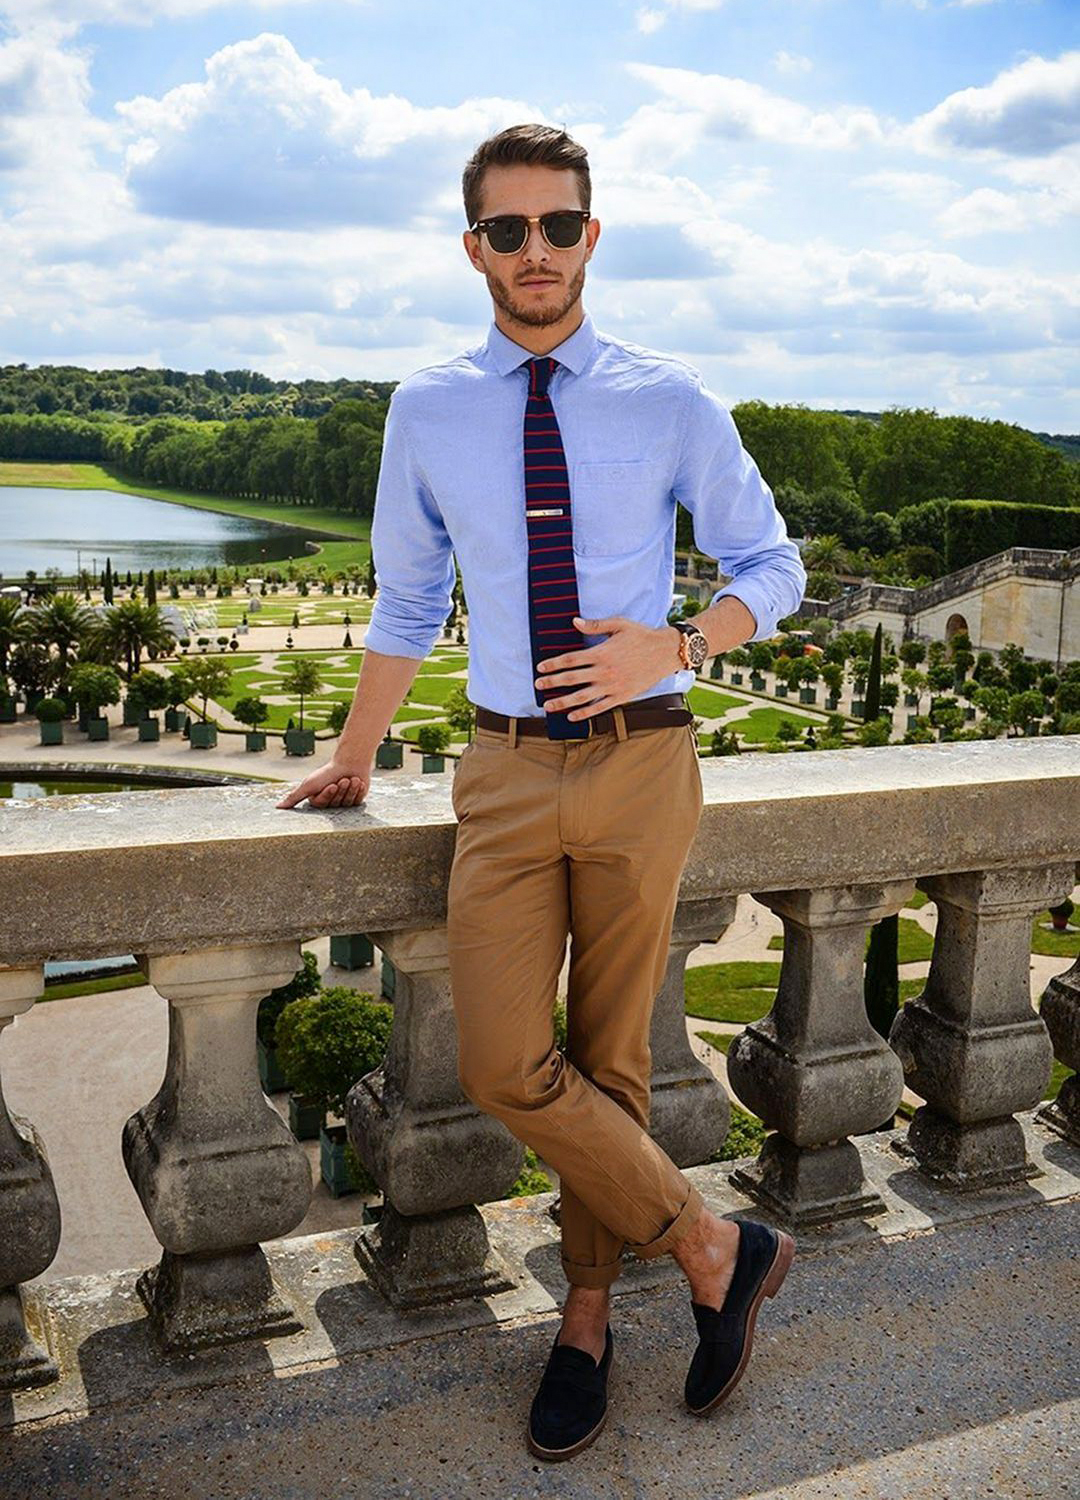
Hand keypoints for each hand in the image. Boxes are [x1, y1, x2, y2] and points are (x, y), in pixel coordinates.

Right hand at [276, 757, 372, 809]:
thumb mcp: (308, 785)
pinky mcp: (356, 800)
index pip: (322, 803)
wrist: (350, 761)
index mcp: (318, 799)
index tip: (332, 784)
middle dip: (340, 790)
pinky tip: (358, 782)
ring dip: (350, 789)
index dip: (328, 794)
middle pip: (335, 803)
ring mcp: (343, 802)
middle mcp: (330, 802)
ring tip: (352, 778)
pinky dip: (358, 790)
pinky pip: (357, 801)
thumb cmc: (327, 772)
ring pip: (346, 802)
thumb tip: (277, 808)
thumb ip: (294, 798)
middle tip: (343, 779)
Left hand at [534, 614, 680, 719]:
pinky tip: (572, 717)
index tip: (540, 668)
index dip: (553, 664)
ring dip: (563, 701)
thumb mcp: (619, 624)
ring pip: (582, 697)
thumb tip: (574, 622)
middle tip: (537, 686)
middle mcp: (604, 671)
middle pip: (571, 679)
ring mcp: (612, 686)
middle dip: (552, 682)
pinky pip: (599, 707)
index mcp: (601, 652)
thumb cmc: (642, 636)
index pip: (570, 659)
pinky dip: (585, 713)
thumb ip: (595, 625)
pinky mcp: (621, 696)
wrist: (665, 652)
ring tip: (548, 706)